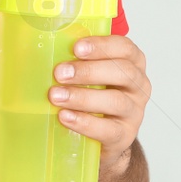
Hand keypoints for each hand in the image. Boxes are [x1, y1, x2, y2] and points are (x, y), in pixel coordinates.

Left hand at [48, 34, 149, 171]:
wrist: (106, 136)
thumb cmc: (96, 95)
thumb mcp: (92, 74)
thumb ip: (77, 60)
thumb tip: (42, 50)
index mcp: (132, 63)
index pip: (125, 47)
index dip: (102, 45)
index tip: (76, 48)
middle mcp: (138, 85)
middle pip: (122, 72)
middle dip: (88, 71)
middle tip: (59, 73)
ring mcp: (134, 112)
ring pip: (115, 101)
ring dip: (82, 97)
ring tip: (56, 96)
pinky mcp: (125, 135)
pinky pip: (108, 129)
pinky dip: (85, 122)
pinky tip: (65, 117)